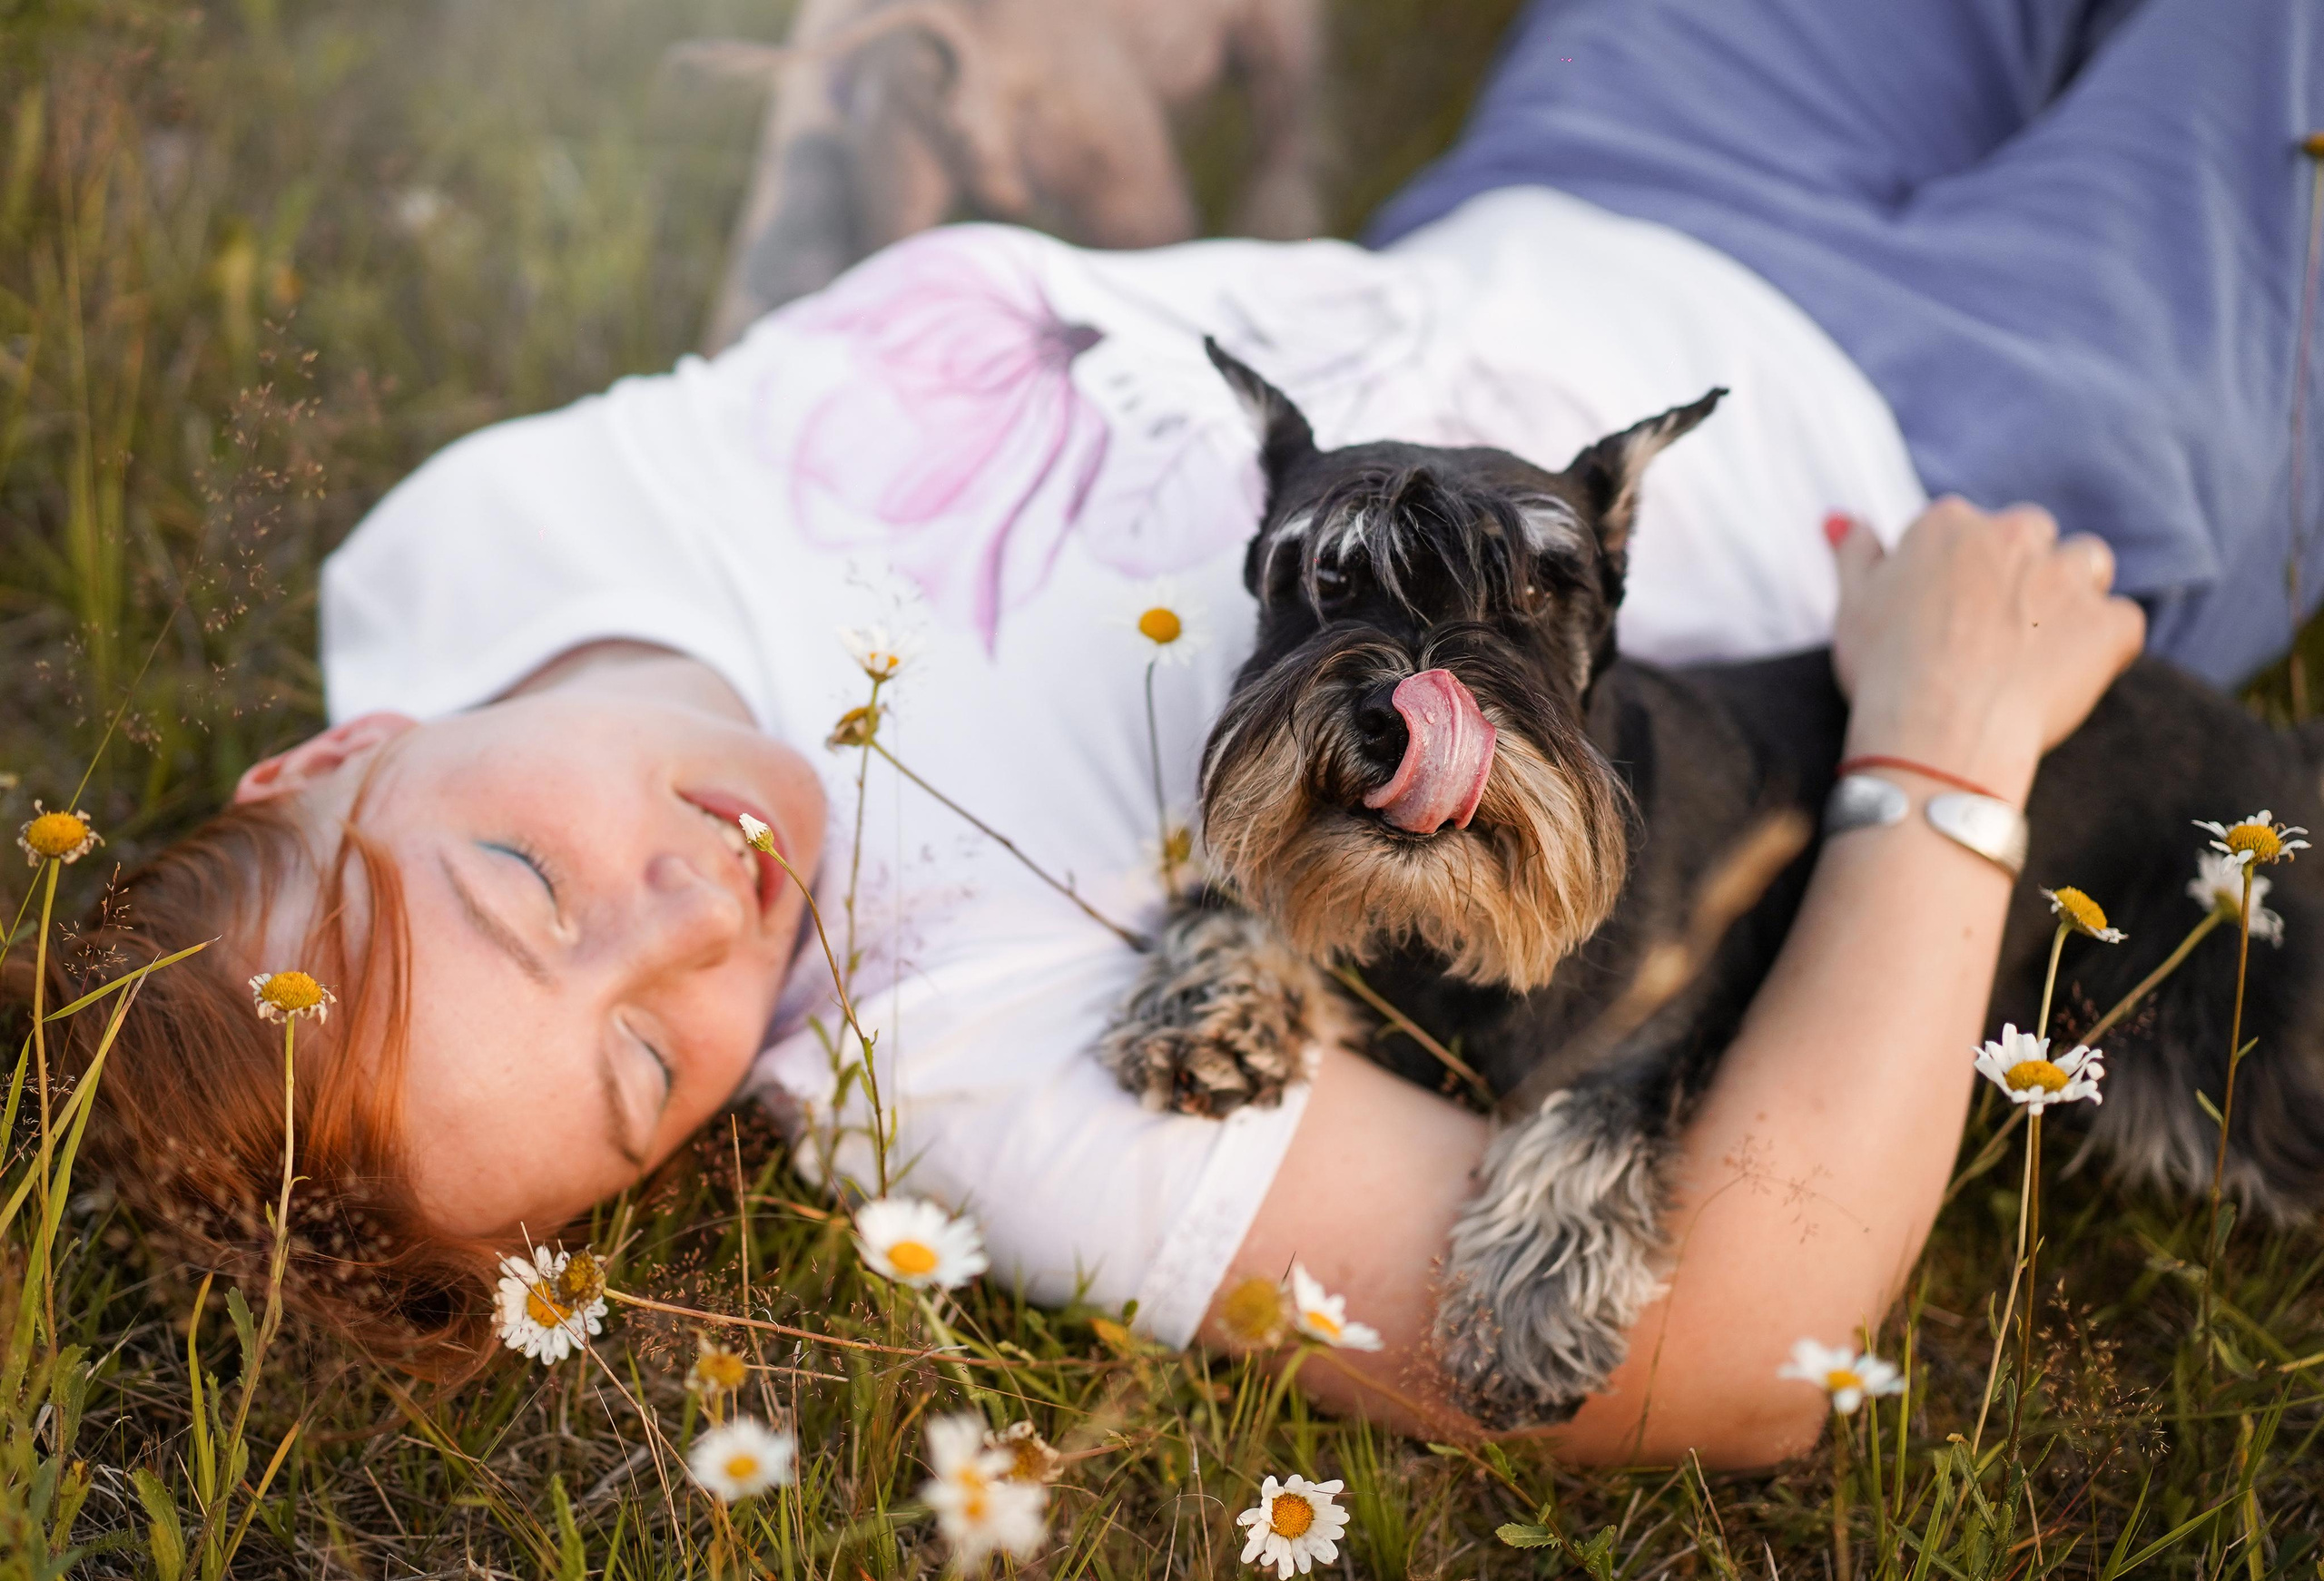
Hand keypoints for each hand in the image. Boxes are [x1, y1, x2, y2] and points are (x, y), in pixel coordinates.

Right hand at [1829, 497, 2144, 804]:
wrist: (1937, 734)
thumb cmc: (1885, 672)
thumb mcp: (1852, 605)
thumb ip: (1855, 554)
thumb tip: (1841, 517)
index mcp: (1948, 526)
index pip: (1964, 527)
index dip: (1958, 572)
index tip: (1948, 613)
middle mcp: (2012, 535)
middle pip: (2031, 534)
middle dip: (2021, 569)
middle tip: (1993, 629)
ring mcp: (2066, 577)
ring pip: (2087, 562)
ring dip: (2073, 591)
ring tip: (2042, 643)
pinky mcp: (2107, 624)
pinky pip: (2121, 624)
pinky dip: (2105, 646)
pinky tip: (2069, 676)